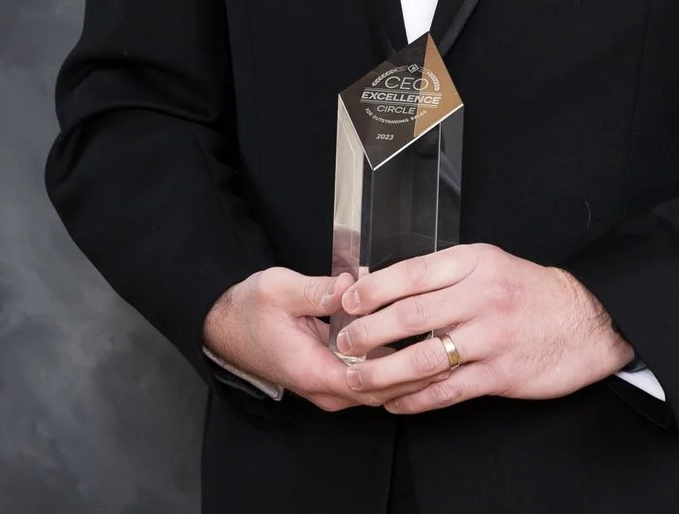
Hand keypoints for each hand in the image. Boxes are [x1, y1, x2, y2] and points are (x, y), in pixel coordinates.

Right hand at [200, 267, 448, 411]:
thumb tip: (351, 286)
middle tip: (453, 350)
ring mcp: (329, 388)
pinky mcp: (332, 379)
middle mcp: (324, 388)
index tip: (434, 351)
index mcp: (312, 371)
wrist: (225, 326)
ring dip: (410, 374)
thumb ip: (318, 290)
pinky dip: (395, 370)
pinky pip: (370, 382)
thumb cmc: (249, 310)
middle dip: (418, 375)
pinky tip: (418, 349)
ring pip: (379, 390)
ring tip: (446, 349)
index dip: (405, 370)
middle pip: (382, 391)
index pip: (369, 381)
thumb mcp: (279, 290)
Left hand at [330, 243, 634, 413]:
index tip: (347, 302)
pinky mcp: (500, 374)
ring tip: (359, 379)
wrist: (586, 320)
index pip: (412, 273)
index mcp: (474, 264)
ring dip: (384, 372)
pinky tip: (396, 402)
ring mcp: (490, 338)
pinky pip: (447, 390)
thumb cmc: (530, 292)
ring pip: (424, 359)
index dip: (372, 290)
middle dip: (368, 333)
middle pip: (410, 317)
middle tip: (344, 344)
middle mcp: (480, 297)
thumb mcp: (489, 265)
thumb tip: (386, 285)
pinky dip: (416, 400)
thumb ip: (444, 275)